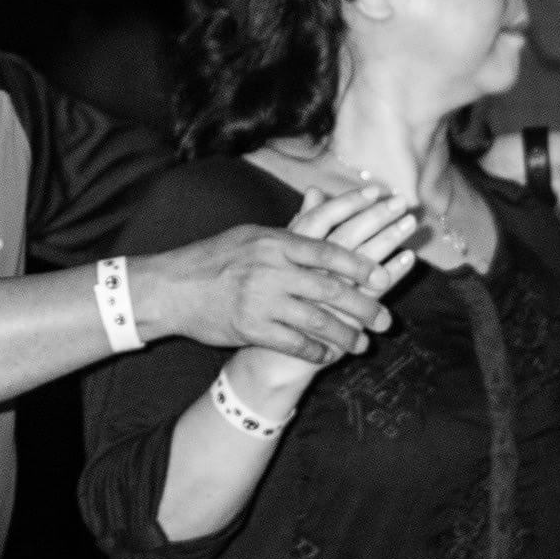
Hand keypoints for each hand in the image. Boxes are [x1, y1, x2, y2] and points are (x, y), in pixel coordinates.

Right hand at [219, 187, 412, 416]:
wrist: (173, 288)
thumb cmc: (215, 258)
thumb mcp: (252, 235)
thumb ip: (291, 228)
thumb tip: (323, 202)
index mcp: (275, 243)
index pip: (328, 252)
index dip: (360, 265)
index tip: (384, 276)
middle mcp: (272, 270)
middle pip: (330, 289)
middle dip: (364, 307)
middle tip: (386, 320)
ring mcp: (262, 301)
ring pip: (317, 321)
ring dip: (345, 336)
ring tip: (363, 344)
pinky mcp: (251, 329)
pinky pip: (293, 344)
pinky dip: (315, 351)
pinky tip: (328, 356)